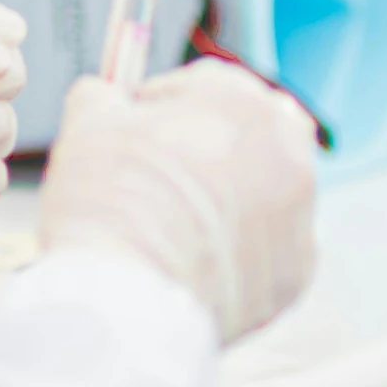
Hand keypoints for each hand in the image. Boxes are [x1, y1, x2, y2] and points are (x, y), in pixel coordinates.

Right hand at [39, 59, 317, 341]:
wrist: (127, 302)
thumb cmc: (109, 203)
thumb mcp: (88, 124)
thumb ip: (103, 96)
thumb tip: (102, 96)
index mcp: (242, 102)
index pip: (205, 85)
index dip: (163, 104)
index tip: (135, 126)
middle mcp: (286, 152)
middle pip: (250, 134)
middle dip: (211, 146)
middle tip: (164, 174)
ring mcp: (299, 217)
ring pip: (266, 193)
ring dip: (231, 199)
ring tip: (177, 227)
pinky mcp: (294, 275)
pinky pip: (269, 251)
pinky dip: (241, 254)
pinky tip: (197, 265)